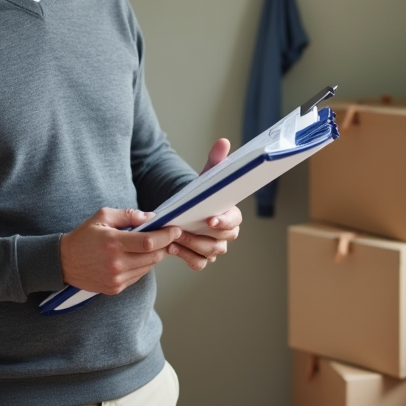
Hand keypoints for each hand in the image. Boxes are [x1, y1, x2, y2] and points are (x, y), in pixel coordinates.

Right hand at [60, 208, 181, 294]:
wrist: (63, 262)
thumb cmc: (84, 236)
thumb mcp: (102, 217)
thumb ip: (128, 215)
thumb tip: (151, 217)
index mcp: (113, 243)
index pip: (149, 242)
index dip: (166, 236)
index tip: (175, 230)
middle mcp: (116, 263)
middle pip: (153, 256)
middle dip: (163, 245)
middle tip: (165, 236)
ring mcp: (116, 278)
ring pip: (148, 267)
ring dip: (153, 256)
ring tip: (146, 246)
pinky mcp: (115, 288)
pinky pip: (138, 276)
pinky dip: (142, 266)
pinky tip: (133, 257)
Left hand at [167, 138, 242, 269]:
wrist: (185, 211)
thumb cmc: (200, 194)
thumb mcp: (207, 177)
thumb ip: (216, 161)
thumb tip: (223, 142)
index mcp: (232, 215)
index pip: (235, 221)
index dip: (224, 221)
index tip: (210, 219)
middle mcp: (226, 234)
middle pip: (221, 241)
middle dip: (200, 237)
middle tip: (181, 230)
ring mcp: (214, 248)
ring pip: (209, 253)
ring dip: (190, 247)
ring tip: (172, 239)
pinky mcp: (201, 257)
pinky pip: (198, 263)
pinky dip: (185, 257)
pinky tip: (171, 249)